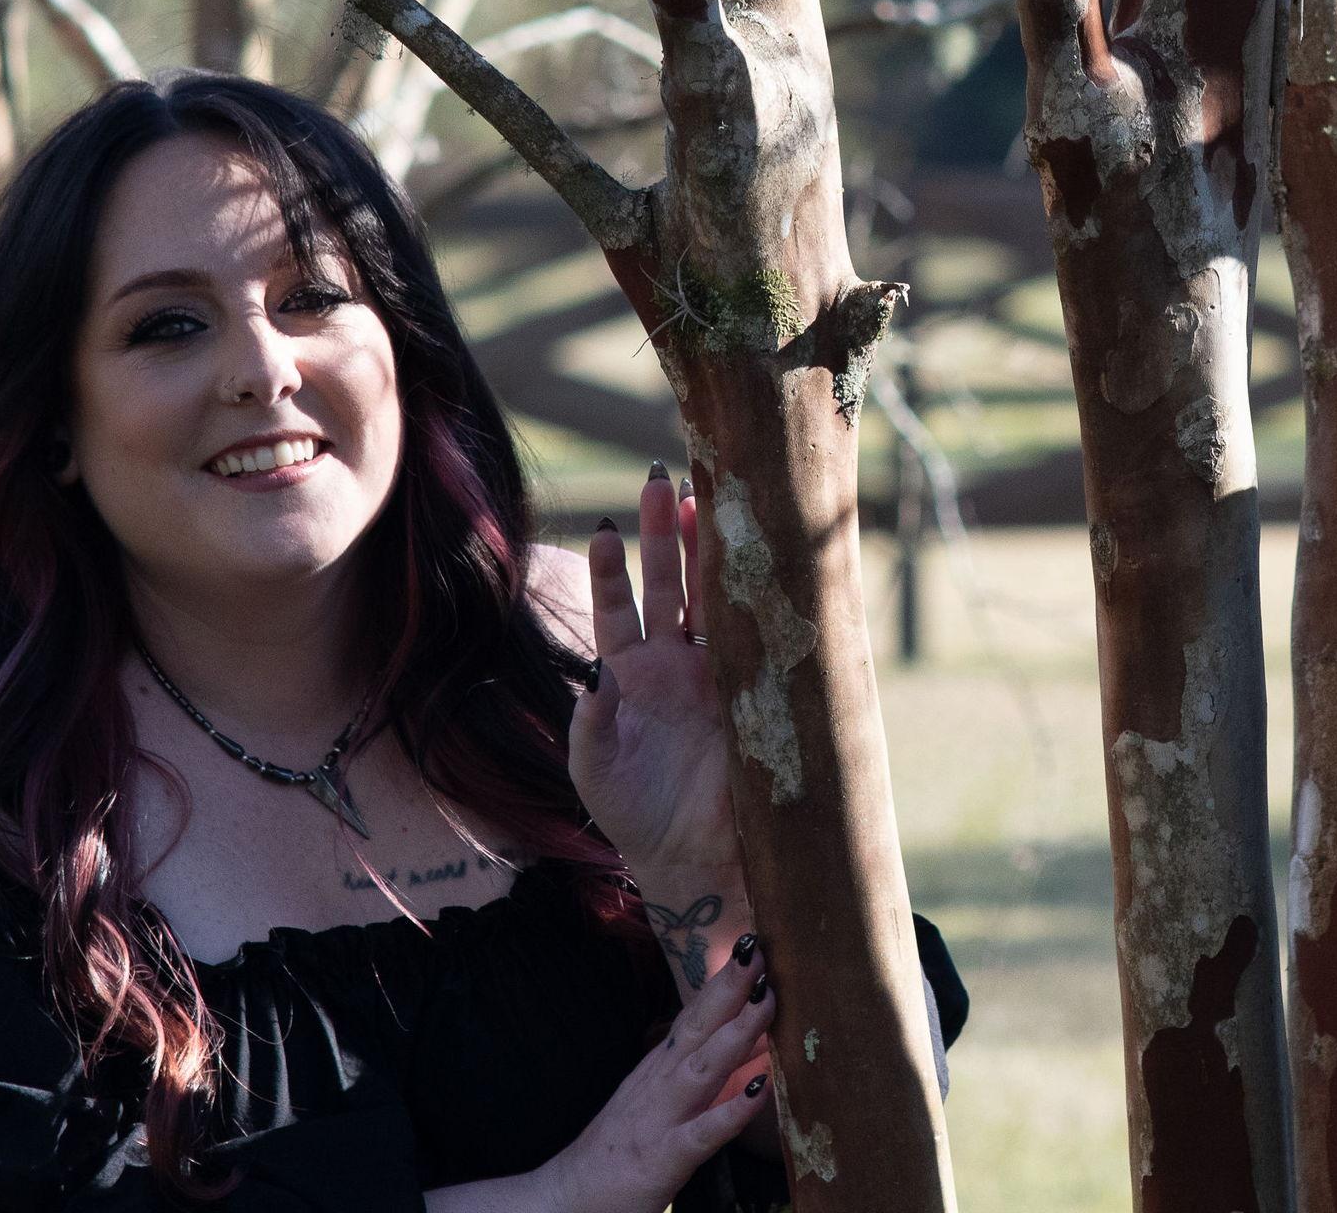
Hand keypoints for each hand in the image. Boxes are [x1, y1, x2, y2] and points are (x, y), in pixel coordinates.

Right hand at [533, 936, 774, 1212]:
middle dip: (730, 987)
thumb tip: (754, 1041)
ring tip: (767, 1000)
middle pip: (698, 1027)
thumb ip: (703, 1073)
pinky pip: (703, 1133)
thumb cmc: (622, 1148)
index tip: (751, 943)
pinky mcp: (665, 1158)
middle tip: (759, 948)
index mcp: (659, 1067)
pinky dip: (732, 1110)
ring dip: (737, 1032)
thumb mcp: (661, 1101)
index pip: (694, 1015)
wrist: (567, 1201)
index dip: (722, 981)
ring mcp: (662, 1118)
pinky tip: (760, 1089)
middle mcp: (660, 1082)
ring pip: (703, 1068)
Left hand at [569, 467, 737, 878]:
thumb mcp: (594, 768)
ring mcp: (709, 669)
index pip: (615, 608)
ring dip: (701, 548)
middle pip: (663, 583)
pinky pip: (744, 630)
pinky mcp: (745, 685)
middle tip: (658, 482)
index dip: (609, 570)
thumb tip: (591, 674)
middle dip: (659, 534)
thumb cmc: (634, 813)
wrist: (692, 854)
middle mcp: (669, 661)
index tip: (603, 531)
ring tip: (698, 498)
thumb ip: (590, 721)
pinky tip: (745, 556)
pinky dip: (743, 593)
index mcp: (627, 674)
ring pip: (705, 594)